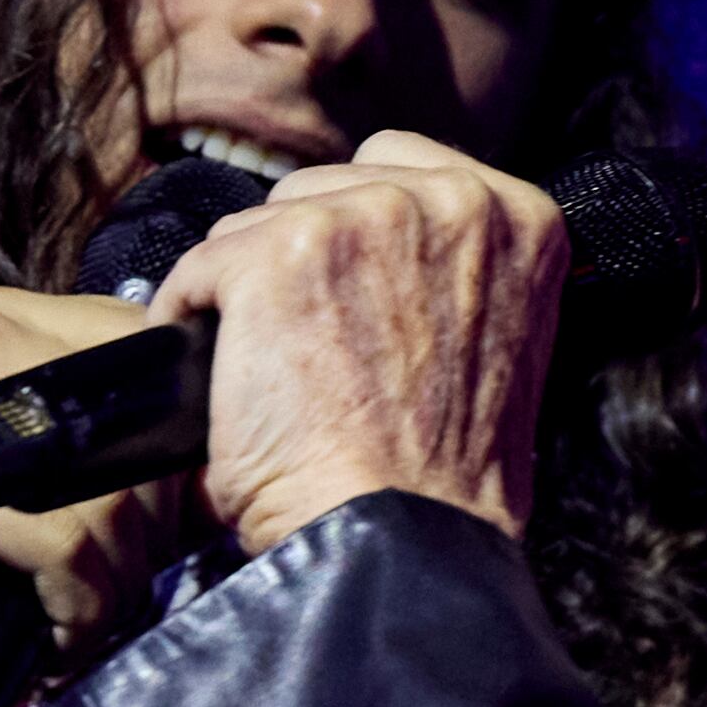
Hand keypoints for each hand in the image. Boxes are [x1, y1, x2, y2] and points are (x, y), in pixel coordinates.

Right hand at [0, 287, 191, 706]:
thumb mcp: (25, 480)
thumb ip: (103, 446)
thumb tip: (216, 462)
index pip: (141, 357)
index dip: (164, 453)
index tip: (143, 530)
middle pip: (139, 429)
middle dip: (141, 532)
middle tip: (95, 588)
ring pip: (116, 494)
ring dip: (111, 583)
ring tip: (70, 615)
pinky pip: (73, 546)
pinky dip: (78, 610)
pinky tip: (48, 637)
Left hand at [152, 130, 569, 552]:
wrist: (400, 540)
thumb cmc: (445, 478)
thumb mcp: (496, 343)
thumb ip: (452, 272)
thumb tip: (378, 250)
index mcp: (517, 217)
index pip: (398, 166)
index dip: (357, 230)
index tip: (344, 286)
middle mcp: (446, 199)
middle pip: (323, 188)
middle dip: (301, 257)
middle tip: (302, 343)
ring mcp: (359, 219)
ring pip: (257, 223)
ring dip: (247, 290)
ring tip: (265, 369)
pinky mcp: (275, 256)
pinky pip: (201, 265)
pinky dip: (190, 316)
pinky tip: (219, 378)